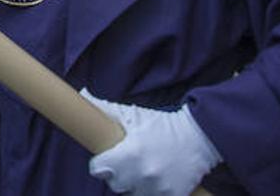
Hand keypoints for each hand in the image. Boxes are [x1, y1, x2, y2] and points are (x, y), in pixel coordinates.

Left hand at [83, 90, 220, 195]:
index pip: (98, 168)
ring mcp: (159, 187)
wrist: (198, 137)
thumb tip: (82, 94)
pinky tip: (155, 179)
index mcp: (130, 153)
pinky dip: (150, 191)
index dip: (99, 163)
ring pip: (132, 193)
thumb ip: (105, 109)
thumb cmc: (161, 124)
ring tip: (142, 169)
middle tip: (126, 162)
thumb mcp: (133, 114)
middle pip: (115, 183)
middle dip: (117, 173)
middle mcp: (143, 173)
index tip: (104, 159)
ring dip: (134, 184)